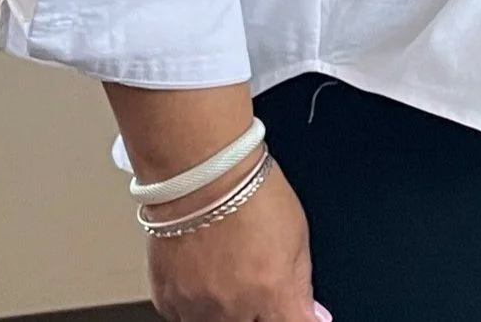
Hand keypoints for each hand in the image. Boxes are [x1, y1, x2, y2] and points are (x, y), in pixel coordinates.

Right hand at [145, 161, 327, 321]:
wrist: (199, 173)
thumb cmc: (249, 191)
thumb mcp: (297, 234)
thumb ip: (301, 284)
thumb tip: (313, 315)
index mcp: (272, 292)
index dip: (296, 318)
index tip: (293, 310)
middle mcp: (233, 307)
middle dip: (259, 312)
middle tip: (256, 282)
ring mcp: (197, 307)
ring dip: (228, 311)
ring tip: (228, 275)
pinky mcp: (168, 299)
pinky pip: (184, 318)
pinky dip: (197, 306)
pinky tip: (205, 276)